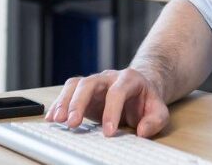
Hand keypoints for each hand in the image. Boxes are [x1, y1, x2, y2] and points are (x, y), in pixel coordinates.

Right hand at [45, 66, 169, 137]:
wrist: (140, 90)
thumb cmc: (146, 101)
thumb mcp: (159, 110)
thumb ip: (155, 120)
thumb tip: (142, 130)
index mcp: (129, 79)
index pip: (117, 92)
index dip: (111, 111)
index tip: (108, 133)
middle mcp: (109, 77)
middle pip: (90, 83)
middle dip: (79, 103)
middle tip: (72, 123)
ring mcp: (95, 83)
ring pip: (76, 85)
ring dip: (64, 102)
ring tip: (57, 120)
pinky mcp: (84, 92)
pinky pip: (68, 91)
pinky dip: (58, 104)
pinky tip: (52, 118)